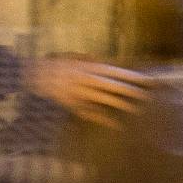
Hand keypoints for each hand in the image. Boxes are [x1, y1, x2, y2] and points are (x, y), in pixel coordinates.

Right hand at [27, 57, 148, 127]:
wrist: (33, 76)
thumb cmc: (56, 64)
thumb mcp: (74, 57)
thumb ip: (91, 59)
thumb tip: (108, 61)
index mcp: (88, 67)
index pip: (116, 72)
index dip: (132, 77)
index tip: (148, 80)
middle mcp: (87, 80)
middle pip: (114, 87)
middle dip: (131, 92)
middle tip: (148, 96)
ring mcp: (81, 93)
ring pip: (106, 100)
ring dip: (122, 105)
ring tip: (138, 110)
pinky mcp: (75, 105)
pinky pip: (92, 114)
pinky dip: (105, 119)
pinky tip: (117, 125)